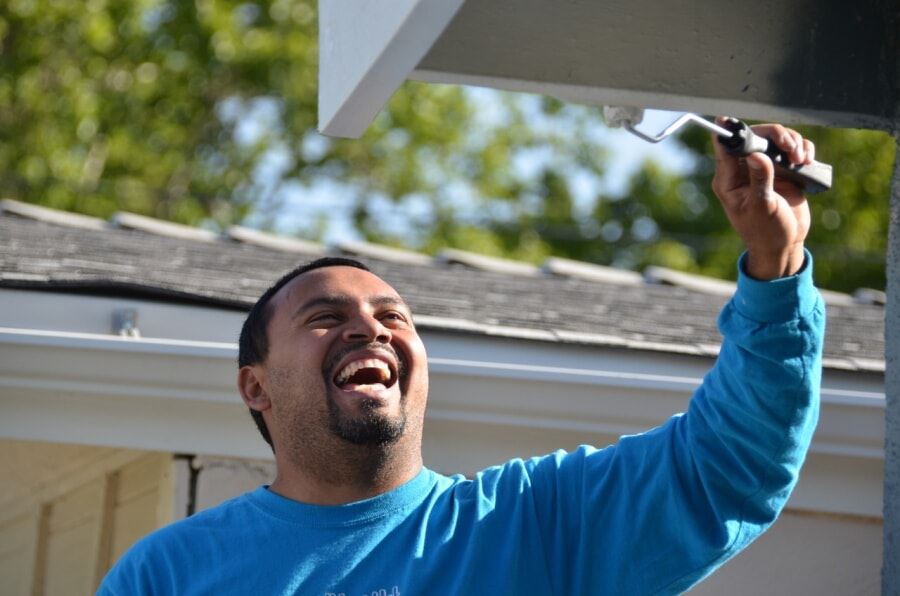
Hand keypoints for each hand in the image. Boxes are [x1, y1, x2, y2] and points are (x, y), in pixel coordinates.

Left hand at [711, 119, 814, 279]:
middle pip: (755, 136)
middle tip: (789, 147)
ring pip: (775, 139)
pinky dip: (801, 148)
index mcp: (729, 180)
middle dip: (775, 136)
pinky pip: (791, 148)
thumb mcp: (763, 207)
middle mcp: (743, 170)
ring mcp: (764, 168)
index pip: (725, 148)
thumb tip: (756, 156)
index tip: (729, 118)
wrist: (785, 243)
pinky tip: (806, 160)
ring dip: (792, 142)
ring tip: (801, 159)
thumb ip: (760, 180)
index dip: (728, 132)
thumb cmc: (766, 231)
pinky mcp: (782, 169)